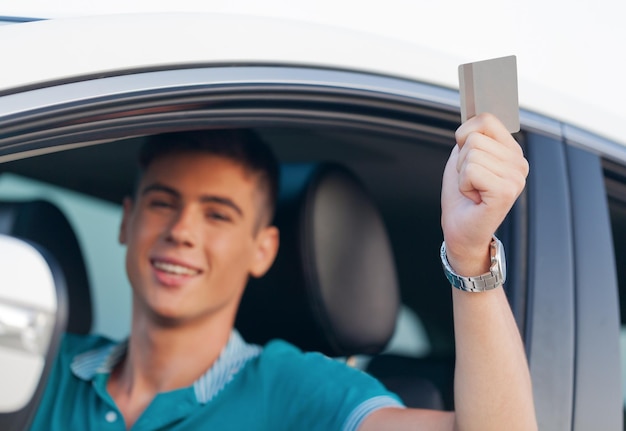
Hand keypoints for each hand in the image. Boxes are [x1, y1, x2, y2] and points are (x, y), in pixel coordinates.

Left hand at [441, 113, 528, 275]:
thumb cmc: (462, 197)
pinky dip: (463, 185)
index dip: (465, 136)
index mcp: (511, 151)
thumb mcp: (464, 158)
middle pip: (474, 137)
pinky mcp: (506, 191)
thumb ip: (471, 135)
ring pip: (471, 153)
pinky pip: (471, 170)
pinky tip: (474, 198)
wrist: (461, 231)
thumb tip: (472, 114)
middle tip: (470, 181)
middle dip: (461, 160)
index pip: (485, 119)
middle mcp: (519, 163)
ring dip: (462, 174)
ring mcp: (516, 177)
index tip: (468, 159)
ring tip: (472, 190)